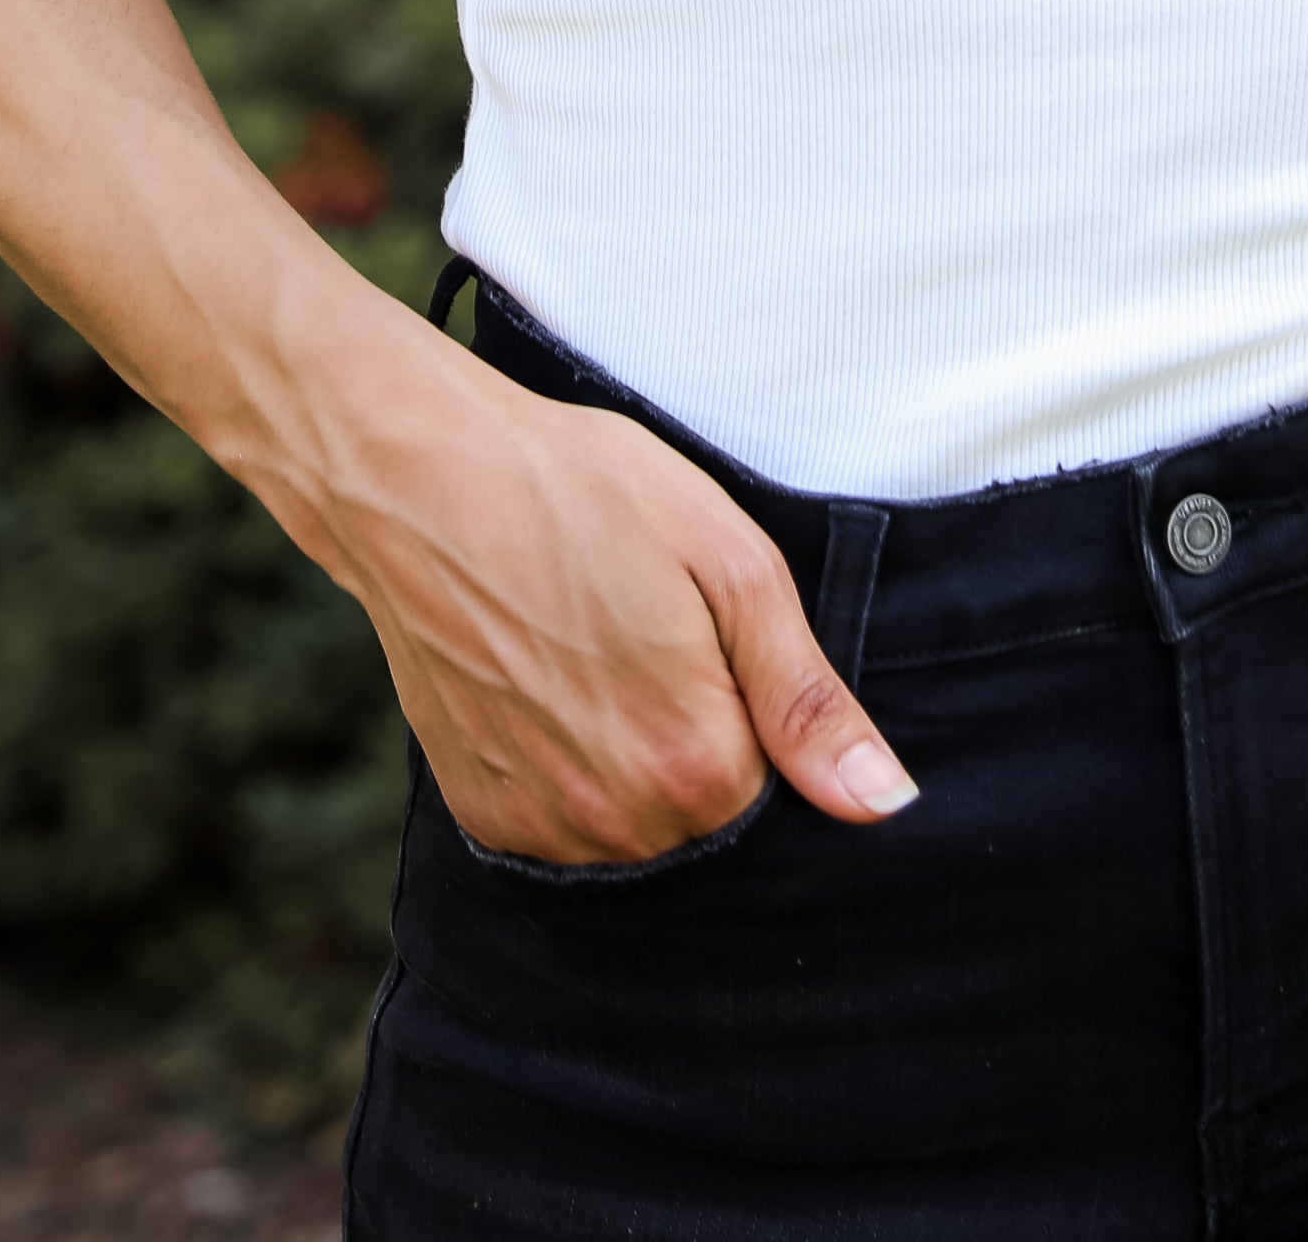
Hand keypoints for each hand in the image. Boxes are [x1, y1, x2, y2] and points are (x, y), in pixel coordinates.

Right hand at [335, 354, 916, 866]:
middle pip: (703, 811)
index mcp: (696, 763)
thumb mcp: (728, 561)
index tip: (708, 634)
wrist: (421, 482)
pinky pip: (561, 823)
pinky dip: (568, 767)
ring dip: (632, 756)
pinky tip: (548, 681)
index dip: (751, 703)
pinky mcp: (482, 813)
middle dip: (698, 734)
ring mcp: (540, 825)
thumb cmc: (583, 493)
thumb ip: (807, 697)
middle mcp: (617, 822)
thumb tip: (886, 803)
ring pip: (633, 825)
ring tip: (593, 645)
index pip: (775, 785)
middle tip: (649, 628)